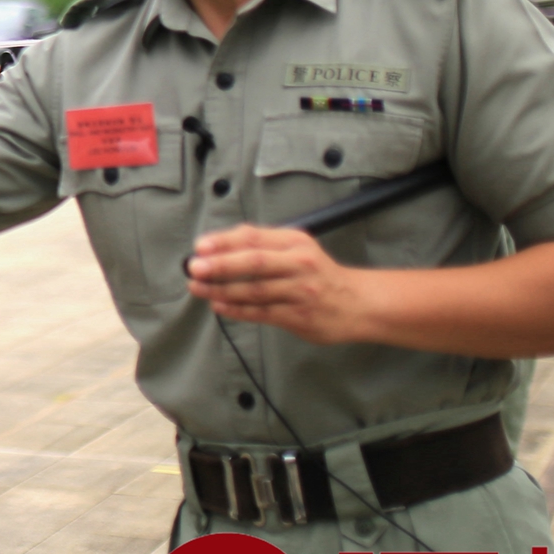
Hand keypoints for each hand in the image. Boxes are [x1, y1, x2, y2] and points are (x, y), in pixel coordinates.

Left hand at [184, 225, 375, 343]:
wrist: (359, 303)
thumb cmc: (319, 274)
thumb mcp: (297, 248)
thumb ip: (263, 245)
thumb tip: (217, 246)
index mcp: (296, 242)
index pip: (254, 237)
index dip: (224, 241)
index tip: (200, 246)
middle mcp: (299, 264)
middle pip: (254, 262)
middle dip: (220, 265)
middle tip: (195, 268)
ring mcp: (300, 291)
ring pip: (254, 291)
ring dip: (221, 290)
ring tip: (199, 288)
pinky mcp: (299, 316)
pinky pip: (261, 312)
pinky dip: (237, 310)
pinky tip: (219, 306)